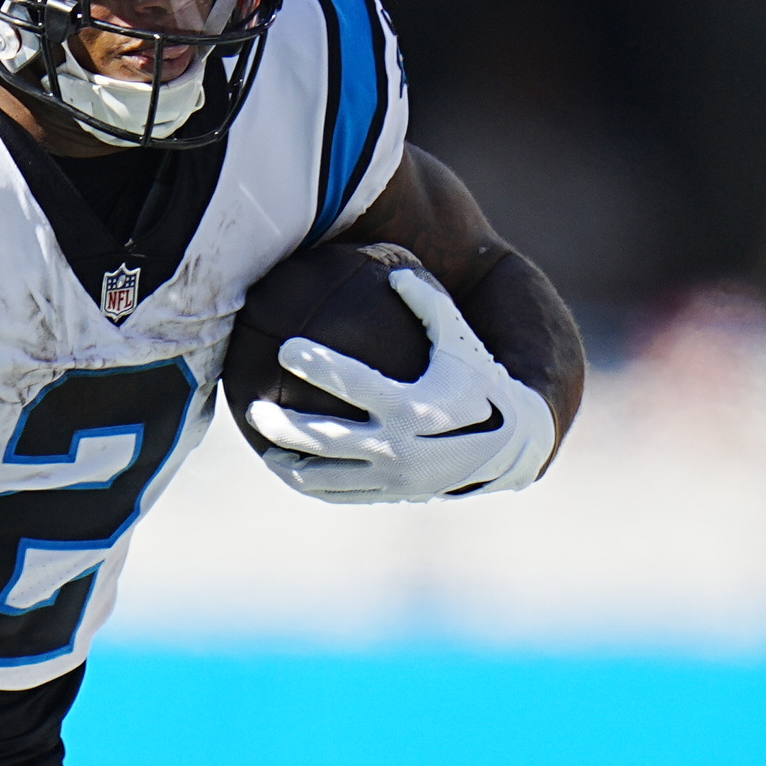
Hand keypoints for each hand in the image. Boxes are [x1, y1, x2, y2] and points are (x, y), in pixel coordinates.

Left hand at [241, 262, 554, 501]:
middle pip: (326, 440)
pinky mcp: (389, 496)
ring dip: (289, 463)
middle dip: (284, 427)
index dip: (318, 365)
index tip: (285, 347)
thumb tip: (396, 269)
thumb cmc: (479, 384)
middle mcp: (399, 447)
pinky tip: (290, 468)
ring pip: (324, 478)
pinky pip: (338, 494)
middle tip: (255, 408)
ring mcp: (392, 478)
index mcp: (412, 406)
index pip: (354, 384)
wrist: (510, 446)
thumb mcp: (462, 343)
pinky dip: (310, 484)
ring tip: (263, 446)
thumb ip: (430, 306)